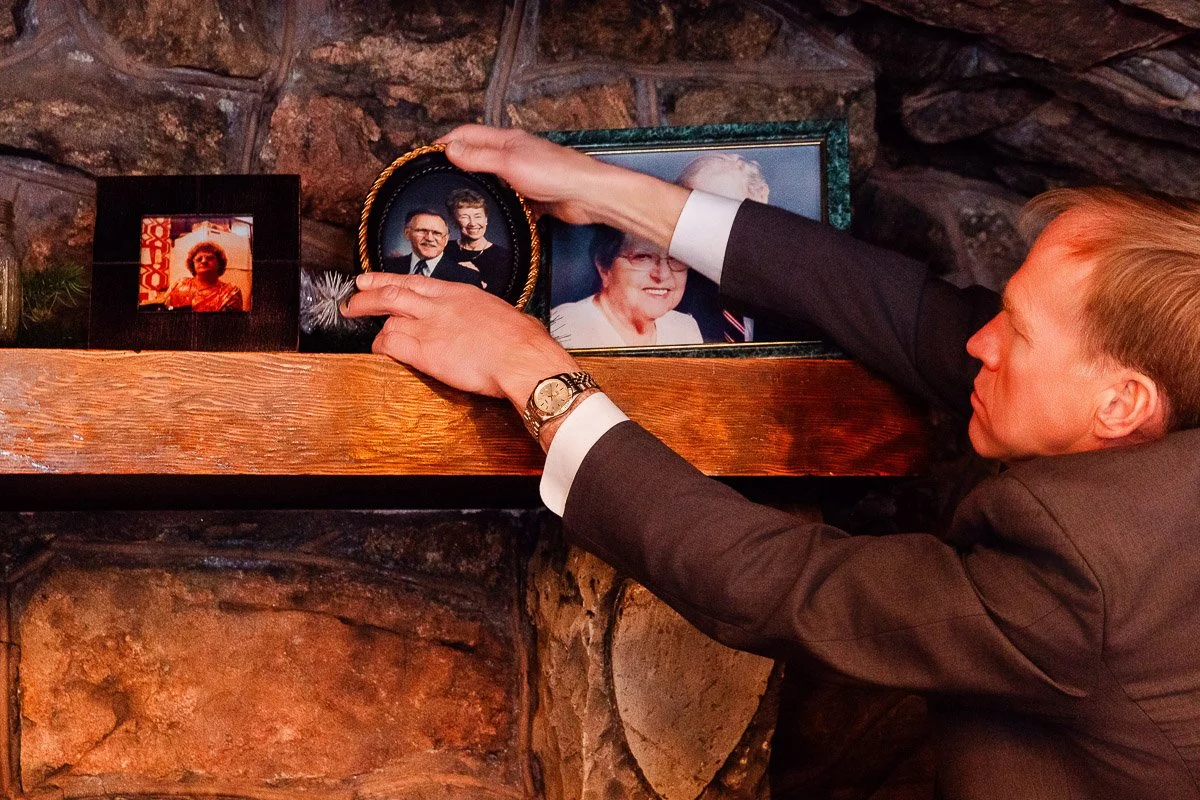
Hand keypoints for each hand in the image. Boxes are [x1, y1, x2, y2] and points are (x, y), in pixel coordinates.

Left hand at [341, 272, 579, 408]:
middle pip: (392, 294)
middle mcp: (440, 306)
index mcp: (459, 294)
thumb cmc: (523, 341)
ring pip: (387, 318)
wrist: (522, 357)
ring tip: (363, 330)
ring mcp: (429, 326)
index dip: (387, 279)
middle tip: (352, 300)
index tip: (370, 279)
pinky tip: (380, 352)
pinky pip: (390, 345)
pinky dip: (381, 348)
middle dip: (367, 296)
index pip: (415, 282)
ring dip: (375, 326)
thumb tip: (501, 323)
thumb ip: (490, 316)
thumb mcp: (505, 315)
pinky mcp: (424, 351)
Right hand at [438, 125, 689, 248]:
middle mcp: (514, 155)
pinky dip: (499, 209)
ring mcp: (524, 177)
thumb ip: (479, 157)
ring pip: (494, 183)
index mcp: (506, 140)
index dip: (445, 143)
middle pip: (478, 158)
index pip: (466, 135)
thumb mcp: (509, 162)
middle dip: (457, 168)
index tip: (425, 158)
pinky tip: (490, 221)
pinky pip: (510, 203)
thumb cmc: (557, 173)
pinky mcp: (535, 198)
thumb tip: (449, 149)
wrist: (590, 196)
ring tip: (457, 206)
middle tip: (436, 184)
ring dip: (479, 191)